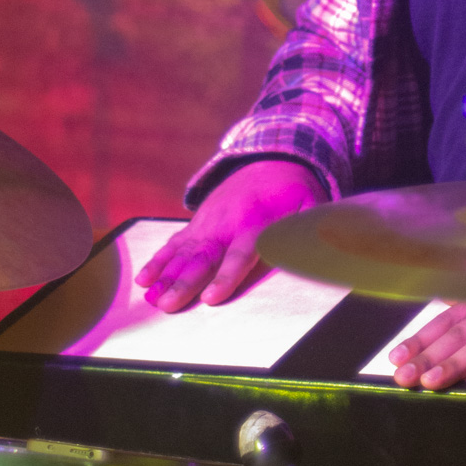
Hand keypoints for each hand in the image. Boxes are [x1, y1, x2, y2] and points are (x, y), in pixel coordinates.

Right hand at [135, 160, 326, 311]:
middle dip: (183, 282)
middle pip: (203, 259)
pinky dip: (157, 260)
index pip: (239, 255)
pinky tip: (143, 279)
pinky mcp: (196, 224)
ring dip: (165, 275)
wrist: (268, 160)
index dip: (225, 277)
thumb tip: (321, 249)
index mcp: (254, 224)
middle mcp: (225, 225)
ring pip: (183, 253)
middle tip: (167, 305)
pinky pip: (174, 244)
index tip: (211, 298)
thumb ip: (313, 227)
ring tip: (151, 297)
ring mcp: (207, 224)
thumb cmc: (293, 191)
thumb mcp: (313, 204)